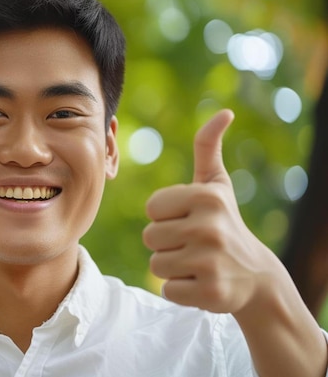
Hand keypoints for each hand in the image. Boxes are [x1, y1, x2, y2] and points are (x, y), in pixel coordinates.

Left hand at [142, 109, 278, 313]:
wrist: (255, 276)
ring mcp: (210, 262)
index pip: (151, 209)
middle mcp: (209, 227)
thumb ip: (208, 148)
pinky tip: (202, 282)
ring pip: (156, 264)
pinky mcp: (210, 293)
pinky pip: (167, 289)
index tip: (189, 220)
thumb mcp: (217, 185)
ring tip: (197, 263)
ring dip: (172, 266)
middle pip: (150, 237)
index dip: (165, 217)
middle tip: (193, 245)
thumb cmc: (225, 223)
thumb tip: (224, 112)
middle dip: (166, 243)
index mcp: (206, 197)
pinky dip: (180, 289)